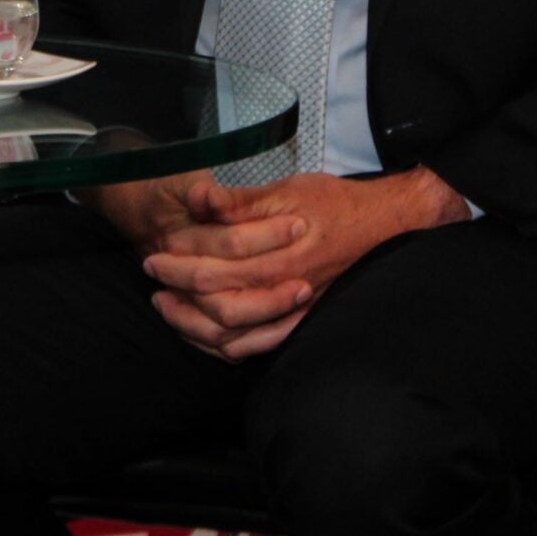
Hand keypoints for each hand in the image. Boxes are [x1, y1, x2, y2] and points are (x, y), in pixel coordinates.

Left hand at [137, 168, 470, 360]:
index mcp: (277, 255)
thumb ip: (239, 201)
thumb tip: (199, 198)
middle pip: (216, 304)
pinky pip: (258, 345)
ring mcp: (294, 310)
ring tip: (168, 308)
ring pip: (234, 335)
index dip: (177, 263)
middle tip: (153, 278)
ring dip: (194, 325)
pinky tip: (206, 333)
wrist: (383, 225)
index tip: (155, 254)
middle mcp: (284, 289)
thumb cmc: (334, 202)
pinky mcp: (300, 318)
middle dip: (178, 293)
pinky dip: (227, 345)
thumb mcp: (285, 190)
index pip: (212, 269)